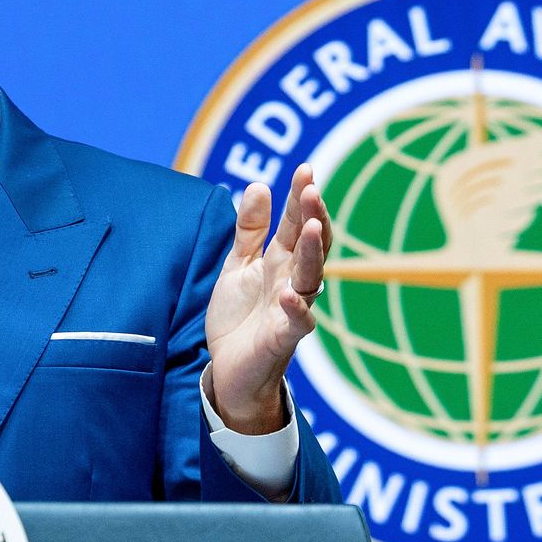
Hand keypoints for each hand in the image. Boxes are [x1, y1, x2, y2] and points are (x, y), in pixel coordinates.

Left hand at [204, 164, 331, 432]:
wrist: (229, 371)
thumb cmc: (239, 318)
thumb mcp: (237, 266)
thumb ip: (249, 230)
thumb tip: (258, 185)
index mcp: (281, 262)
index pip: (295, 224)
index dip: (300, 198)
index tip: (305, 169)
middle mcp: (293, 282)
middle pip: (309, 245)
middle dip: (312, 217)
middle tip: (312, 189)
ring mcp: (291, 310)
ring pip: (310, 277)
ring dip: (311, 252)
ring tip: (310, 226)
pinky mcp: (283, 339)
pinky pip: (297, 323)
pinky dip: (296, 309)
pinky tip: (290, 294)